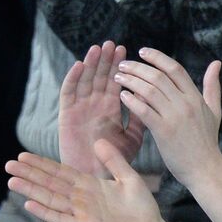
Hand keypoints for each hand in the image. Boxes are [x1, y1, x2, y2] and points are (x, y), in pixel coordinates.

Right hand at [6, 142, 164, 221]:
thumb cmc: (142, 209)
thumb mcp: (129, 178)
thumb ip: (114, 161)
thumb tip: (98, 141)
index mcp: (90, 186)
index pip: (61, 172)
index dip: (43, 164)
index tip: (23, 155)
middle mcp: (81, 199)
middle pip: (51, 184)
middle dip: (30, 174)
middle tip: (9, 165)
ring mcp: (82, 214)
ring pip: (52, 200)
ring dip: (32, 191)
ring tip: (12, 181)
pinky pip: (62, 219)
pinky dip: (46, 213)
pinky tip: (30, 205)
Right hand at [59, 42, 143, 175]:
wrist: (98, 178)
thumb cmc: (116, 160)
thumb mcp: (133, 137)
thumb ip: (141, 118)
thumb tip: (154, 98)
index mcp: (110, 109)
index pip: (116, 83)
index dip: (120, 67)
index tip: (129, 50)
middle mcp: (94, 106)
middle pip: (100, 78)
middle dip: (106, 61)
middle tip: (113, 44)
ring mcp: (80, 109)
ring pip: (84, 81)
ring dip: (90, 64)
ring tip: (97, 48)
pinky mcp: (67, 116)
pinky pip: (68, 95)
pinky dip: (73, 79)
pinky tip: (79, 66)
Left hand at [116, 48, 221, 184]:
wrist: (205, 169)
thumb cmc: (207, 141)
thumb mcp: (214, 111)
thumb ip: (212, 87)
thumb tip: (216, 63)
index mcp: (196, 98)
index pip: (175, 69)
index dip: (157, 57)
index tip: (142, 52)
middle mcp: (186, 104)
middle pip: (158, 76)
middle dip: (138, 67)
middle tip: (122, 64)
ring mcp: (175, 117)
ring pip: (149, 90)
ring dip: (130, 81)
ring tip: (118, 78)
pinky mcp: (164, 131)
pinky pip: (144, 110)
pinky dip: (132, 101)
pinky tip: (122, 96)